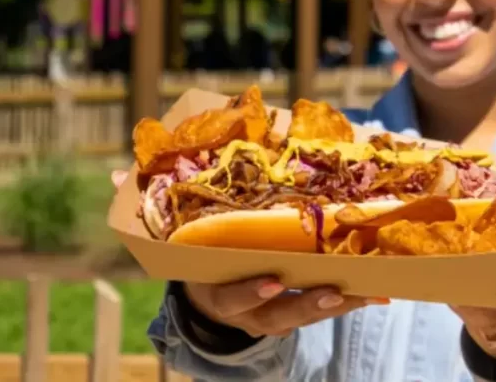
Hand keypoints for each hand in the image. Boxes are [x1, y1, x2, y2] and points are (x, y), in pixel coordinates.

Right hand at [109, 171, 384, 337]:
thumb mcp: (172, 241)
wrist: (210, 303)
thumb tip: (112, 179)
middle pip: (282, 313)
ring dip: (341, 303)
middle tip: (335, 290)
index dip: (252, 289)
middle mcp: (250, 312)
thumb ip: (146, 211)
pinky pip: (329, 309)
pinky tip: (383, 290)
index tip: (272, 277)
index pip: (234, 295)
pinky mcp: (300, 314)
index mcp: (218, 292)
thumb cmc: (197, 258)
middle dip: (308, 303)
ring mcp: (278, 317)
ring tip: (369, 291)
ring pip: (311, 315)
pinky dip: (355, 299)